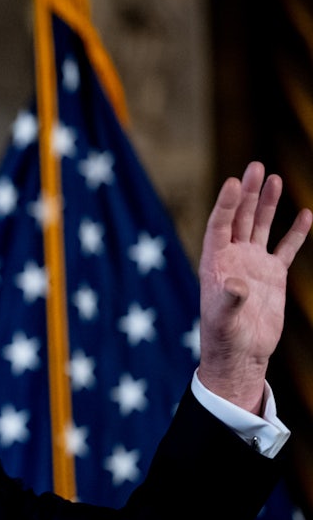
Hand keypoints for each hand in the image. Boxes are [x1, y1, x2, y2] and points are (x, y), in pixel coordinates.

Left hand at [197, 161, 310, 413]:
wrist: (241, 353)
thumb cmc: (225, 336)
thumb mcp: (224, 318)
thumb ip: (229, 299)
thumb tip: (236, 283)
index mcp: (215, 262)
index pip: (220, 225)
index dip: (227, 204)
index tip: (233, 181)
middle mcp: (233, 257)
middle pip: (241, 218)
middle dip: (248, 193)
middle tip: (256, 166)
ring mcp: (253, 264)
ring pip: (261, 226)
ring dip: (267, 203)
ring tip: (274, 177)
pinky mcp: (272, 275)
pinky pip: (285, 248)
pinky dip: (295, 232)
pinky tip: (305, 213)